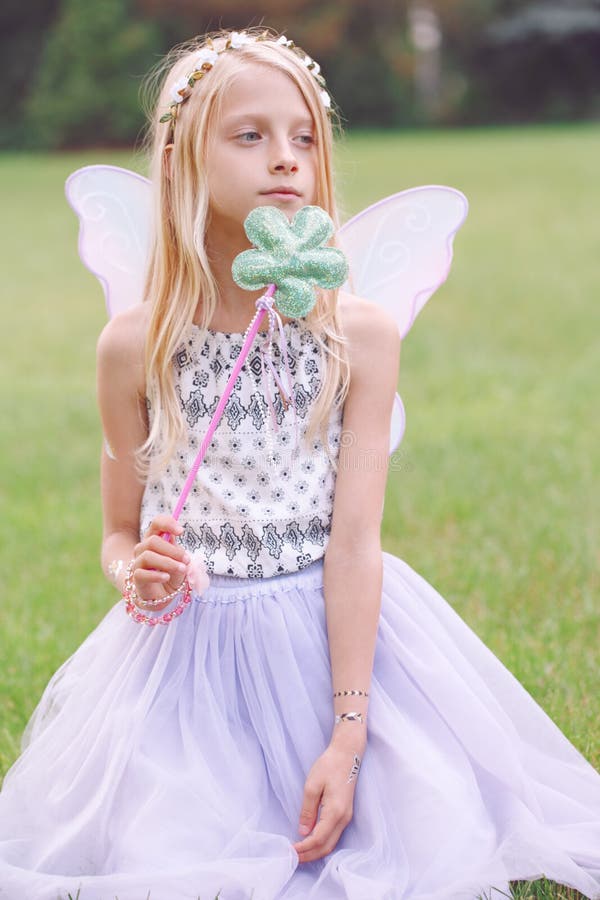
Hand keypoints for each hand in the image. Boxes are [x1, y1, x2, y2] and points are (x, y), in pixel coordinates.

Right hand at [131, 514, 189, 608]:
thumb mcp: (179, 560)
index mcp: (155, 539)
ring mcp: (138, 563)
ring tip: (182, 569)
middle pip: (152, 541)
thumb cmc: (172, 573)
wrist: (164, 595)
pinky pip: (141, 573)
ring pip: (148, 556)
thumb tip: (176, 537)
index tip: (181, 531)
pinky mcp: (136, 578)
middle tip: (186, 559)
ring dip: (168, 562)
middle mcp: (143, 548)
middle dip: (172, 550)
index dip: (167, 524)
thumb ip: (177, 549)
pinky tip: (166, 577)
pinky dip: (156, 575)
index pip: (156, 523)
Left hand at [293, 732, 364, 862]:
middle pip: (327, 846)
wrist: (347, 754)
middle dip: (309, 855)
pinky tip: (311, 842)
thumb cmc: (329, 766)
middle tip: (293, 858)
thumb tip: (303, 832)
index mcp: (335, 812)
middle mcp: (344, 818)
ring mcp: (346, 817)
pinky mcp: (345, 813)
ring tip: (300, 853)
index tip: (290, 851)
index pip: (318, 839)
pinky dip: (322, 843)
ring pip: (331, 843)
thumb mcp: (312, 786)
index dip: (304, 848)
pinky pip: (334, 835)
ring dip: (316, 851)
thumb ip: (308, 811)